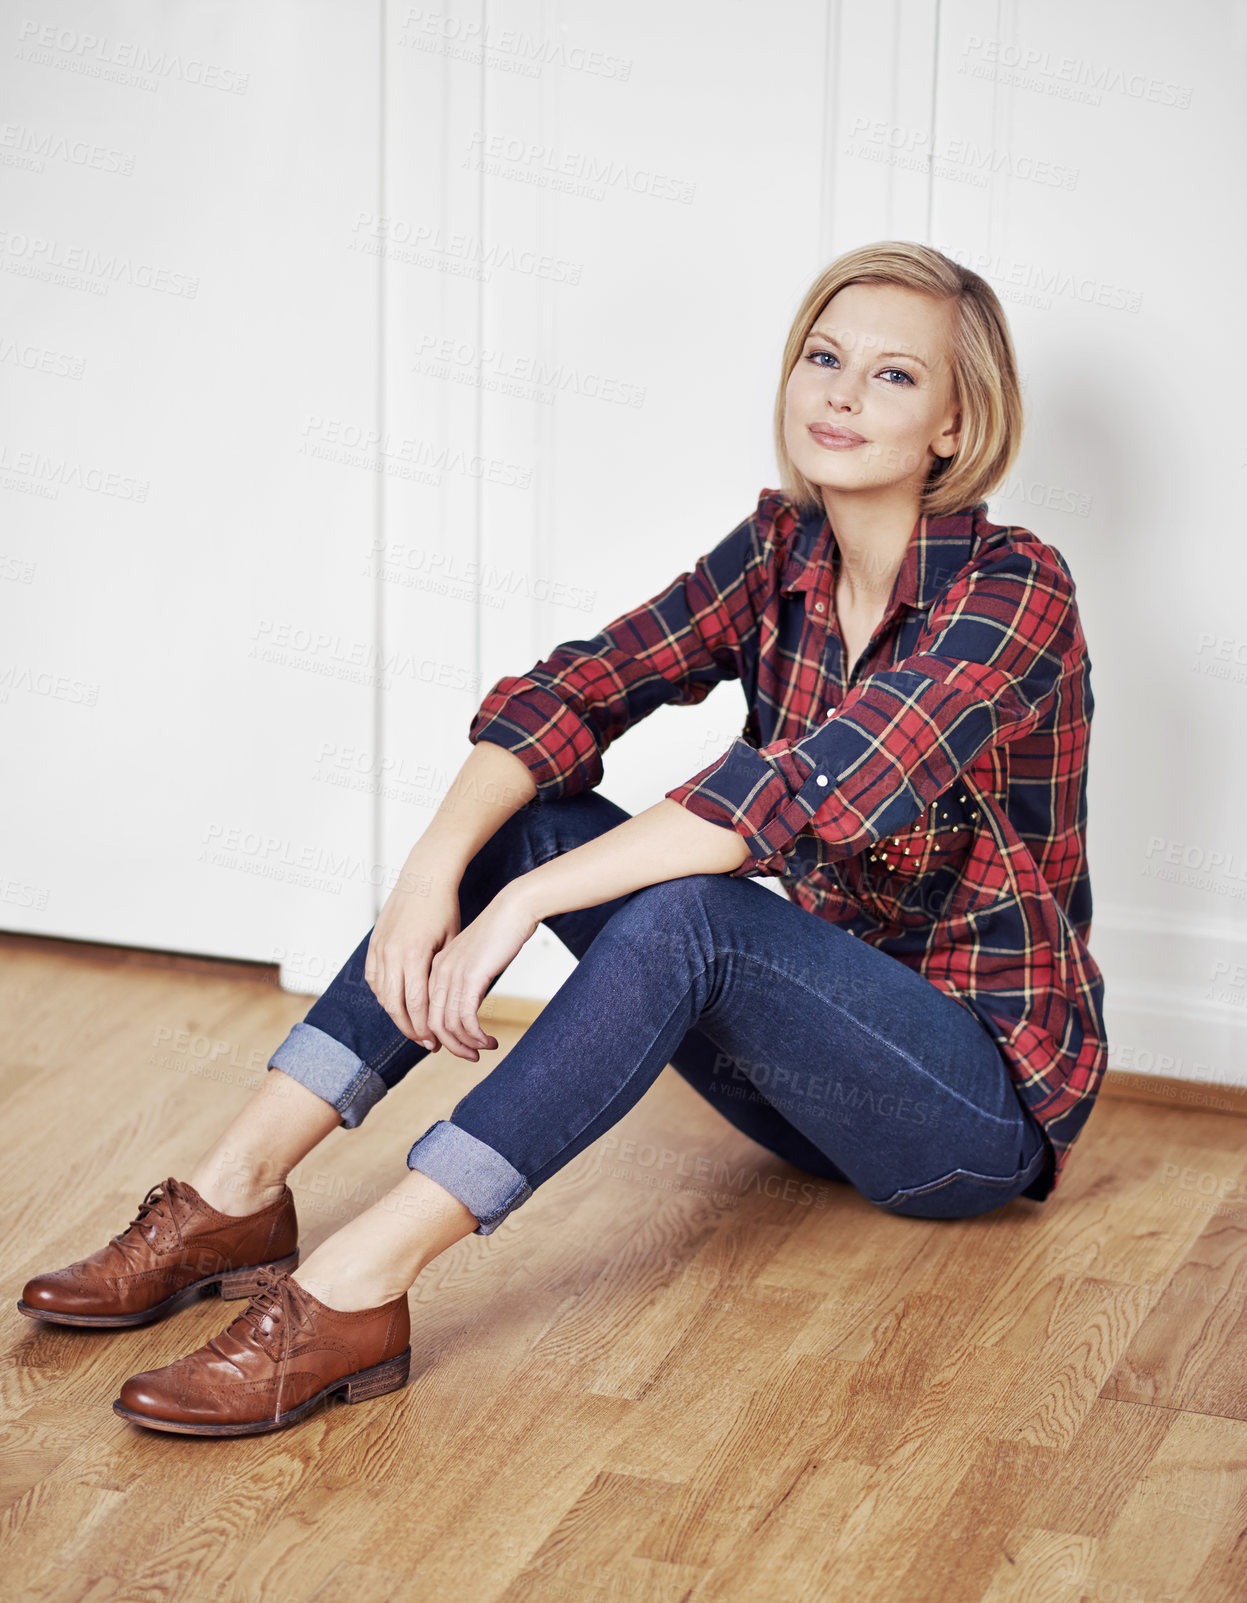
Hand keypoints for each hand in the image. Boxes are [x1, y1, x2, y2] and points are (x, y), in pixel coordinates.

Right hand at [364, 856, 463, 1050]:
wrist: (423, 877)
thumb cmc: (445, 908)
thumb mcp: (451, 942)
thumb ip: (443, 973)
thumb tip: (446, 1006)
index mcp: (415, 953)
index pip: (416, 1003)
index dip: (424, 1027)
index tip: (435, 1042)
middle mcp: (392, 953)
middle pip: (395, 1005)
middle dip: (410, 1028)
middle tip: (426, 1043)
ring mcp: (379, 948)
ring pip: (382, 994)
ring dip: (396, 1015)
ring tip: (413, 1027)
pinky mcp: (374, 943)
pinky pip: (374, 979)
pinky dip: (384, 995)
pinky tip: (396, 1004)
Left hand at [425, 889, 538, 1061]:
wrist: (514, 909)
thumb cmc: (500, 933)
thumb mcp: (476, 959)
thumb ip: (467, 981)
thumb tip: (469, 1007)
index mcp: (437, 968)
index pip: (427, 1011)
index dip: (439, 1035)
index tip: (458, 1046)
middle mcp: (439, 973)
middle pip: (433, 1023)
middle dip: (452, 1046)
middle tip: (471, 1056)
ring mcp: (452, 975)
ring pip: (448, 1025)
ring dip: (467, 1044)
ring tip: (485, 1049)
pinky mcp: (470, 978)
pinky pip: (466, 1019)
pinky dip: (477, 1036)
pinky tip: (490, 1040)